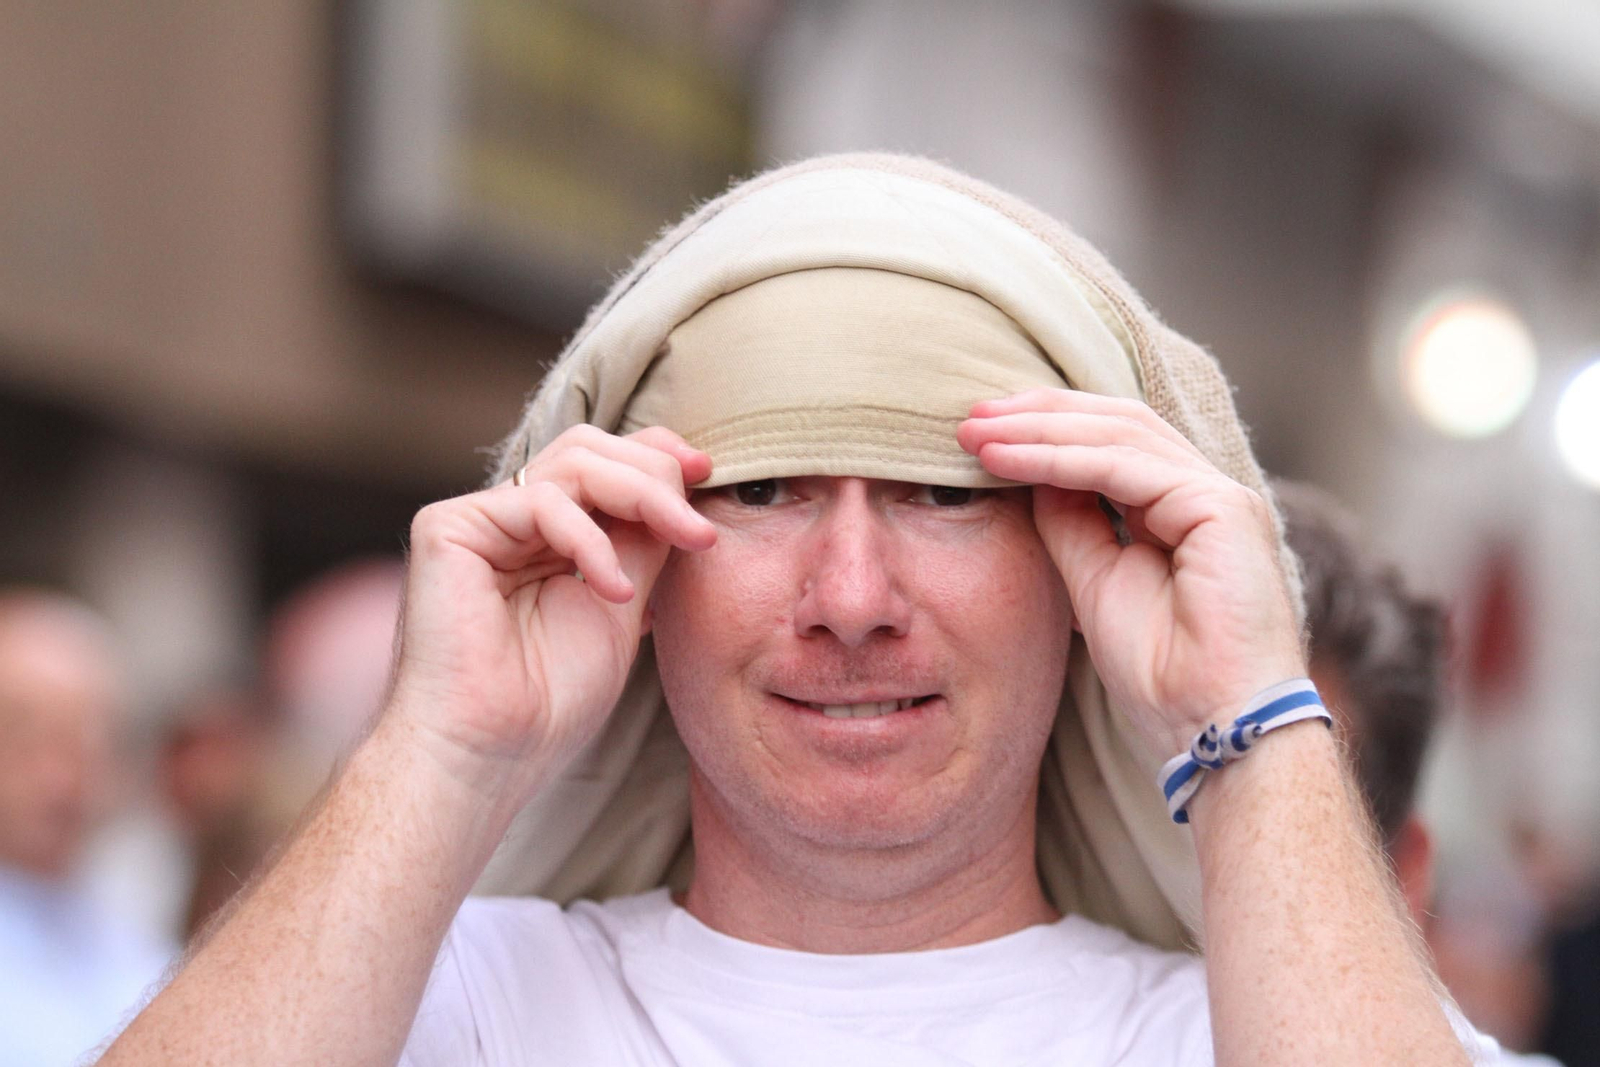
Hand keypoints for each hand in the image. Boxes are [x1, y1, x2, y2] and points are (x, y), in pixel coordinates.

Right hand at [386, 426, 715, 799]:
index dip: (657, 457)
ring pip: (574, 463)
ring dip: (644, 496)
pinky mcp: (449, 527)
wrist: (486, 756)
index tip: (711, 474)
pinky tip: (616, 592)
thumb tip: (682, 485)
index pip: (604, 465)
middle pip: (591, 449)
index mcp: (548, 536)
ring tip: (687, 541)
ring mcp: (479, 520)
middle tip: (700, 521)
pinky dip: (590, 541)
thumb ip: (643, 542)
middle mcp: (510, 520)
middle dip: (657, 474)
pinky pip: (539, 502)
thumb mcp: (623, 605)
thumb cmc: (549, 702)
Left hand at [957, 389, 1305, 757]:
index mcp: (1182, 508)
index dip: (1045, 429)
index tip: (979, 434)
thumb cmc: (1164, 674)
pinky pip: (1123, 467)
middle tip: (968, 417)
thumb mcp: (1094, 582)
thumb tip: (1029, 471)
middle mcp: (1206, 492)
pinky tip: (1006, 458)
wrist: (1213, 728)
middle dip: (1037, 414)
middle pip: (1116, 422)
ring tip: (976, 432)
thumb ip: (1069, 522)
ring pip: (1118, 434)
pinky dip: (1057, 459)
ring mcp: (1220, 496)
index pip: (1111, 441)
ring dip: (1038, 429)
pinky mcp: (1222, 508)